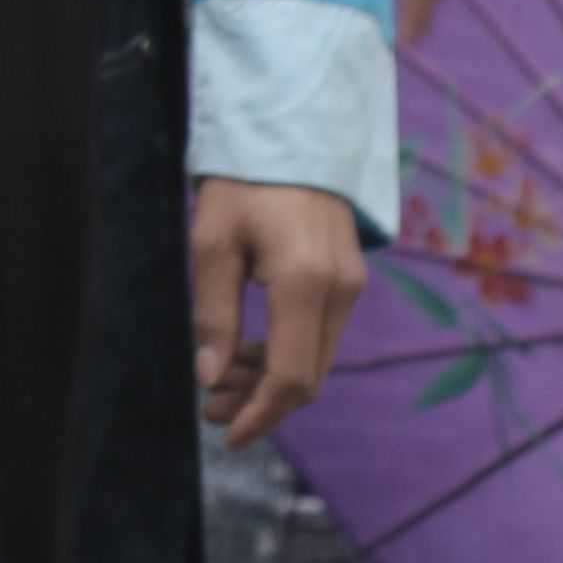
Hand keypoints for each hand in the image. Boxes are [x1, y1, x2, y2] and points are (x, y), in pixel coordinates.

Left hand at [191, 177, 365, 446]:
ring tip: (220, 379)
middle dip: (260, 402)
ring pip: (316, 360)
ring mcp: (352, 284)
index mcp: (306, 282)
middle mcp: (341, 290)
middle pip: (308, 378)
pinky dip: (287, 353)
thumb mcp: (213, 241)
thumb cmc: (245, 179)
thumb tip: (210, 377)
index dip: (260, 415)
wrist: (293, 127)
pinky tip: (249, 351)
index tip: (227, 434)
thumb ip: (214, 313)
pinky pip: (321, 335)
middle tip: (210, 405)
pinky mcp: (350, 277)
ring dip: (271, 380)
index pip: (291, 377)